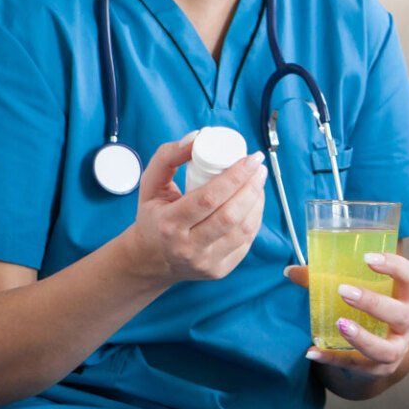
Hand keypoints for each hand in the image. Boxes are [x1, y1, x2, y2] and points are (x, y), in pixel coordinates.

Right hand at [125, 135, 266, 285]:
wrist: (151, 260)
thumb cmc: (153, 216)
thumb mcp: (149, 184)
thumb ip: (167, 157)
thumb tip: (197, 138)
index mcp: (169, 225)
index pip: (209, 198)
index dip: (235, 176)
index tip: (251, 158)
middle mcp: (188, 247)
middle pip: (230, 216)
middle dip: (252, 187)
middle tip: (259, 167)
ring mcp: (206, 262)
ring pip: (243, 230)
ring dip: (257, 202)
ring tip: (258, 182)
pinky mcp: (221, 270)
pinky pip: (247, 241)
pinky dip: (255, 218)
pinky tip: (254, 202)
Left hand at [286, 251, 408, 379]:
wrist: (377, 355)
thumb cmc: (369, 314)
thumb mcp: (360, 294)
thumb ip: (329, 280)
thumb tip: (290, 271)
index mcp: (404, 296)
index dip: (393, 266)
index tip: (367, 258)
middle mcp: (407, 323)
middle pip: (399, 314)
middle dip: (372, 302)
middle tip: (343, 291)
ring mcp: (396, 349)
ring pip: (384, 348)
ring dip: (361, 337)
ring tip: (339, 324)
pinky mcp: (379, 369)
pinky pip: (356, 365)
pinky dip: (333, 358)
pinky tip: (313, 352)